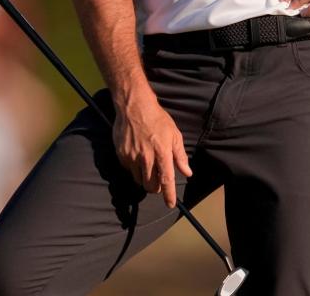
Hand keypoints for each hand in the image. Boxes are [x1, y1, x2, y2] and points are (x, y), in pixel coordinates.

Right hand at [112, 89, 191, 208]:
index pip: (166, 180)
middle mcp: (146, 157)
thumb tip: (187, 172)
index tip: (170, 204)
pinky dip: (134, 168)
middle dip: (156, 188)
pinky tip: (138, 156)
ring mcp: (132, 156)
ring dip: (145, 179)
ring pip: (139, 180)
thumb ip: (180, 156)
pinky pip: (129, 170)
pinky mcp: (121, 155)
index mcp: (162, 152)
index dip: (169, 195)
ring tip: (149, 167)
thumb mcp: (174, 134)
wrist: (134, 106)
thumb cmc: (157, 119)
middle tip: (159, 181)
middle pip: (150, 186)